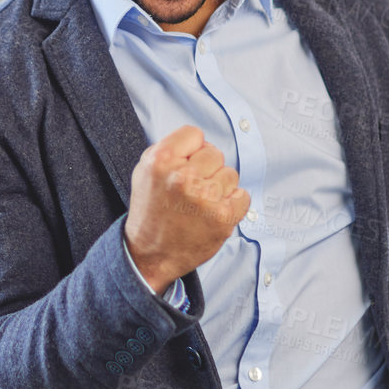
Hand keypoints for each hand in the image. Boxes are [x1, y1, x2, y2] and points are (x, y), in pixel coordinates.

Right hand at [124, 125, 249, 293]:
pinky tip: (213, 213)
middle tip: (191, 189)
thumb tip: (200, 142)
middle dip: (206, 169)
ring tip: (200, 203)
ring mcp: (204, 198)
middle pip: (214, 153)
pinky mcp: (222, 217)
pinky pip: (243, 196)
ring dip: (220, 188)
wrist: (150, 255)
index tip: (186, 165)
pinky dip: (232, 205)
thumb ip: (170, 151)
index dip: (192, 149)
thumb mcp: (145, 173)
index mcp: (160, 161)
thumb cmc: (150, 213)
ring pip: (230, 174)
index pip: (194, 134)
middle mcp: (182, 177)